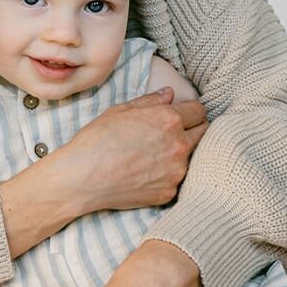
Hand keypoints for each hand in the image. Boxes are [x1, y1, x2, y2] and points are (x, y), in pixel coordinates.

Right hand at [62, 87, 207, 212]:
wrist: (83, 177)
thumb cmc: (97, 140)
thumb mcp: (121, 111)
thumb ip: (150, 101)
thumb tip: (169, 94)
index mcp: (170, 119)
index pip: (199, 111)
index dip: (190, 111)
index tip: (182, 115)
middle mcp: (179, 145)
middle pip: (203, 133)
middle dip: (191, 130)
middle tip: (170, 134)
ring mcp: (176, 171)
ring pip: (191, 158)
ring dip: (180, 154)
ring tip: (155, 156)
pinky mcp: (169, 192)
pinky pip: (176, 180)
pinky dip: (167, 176)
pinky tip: (146, 174)